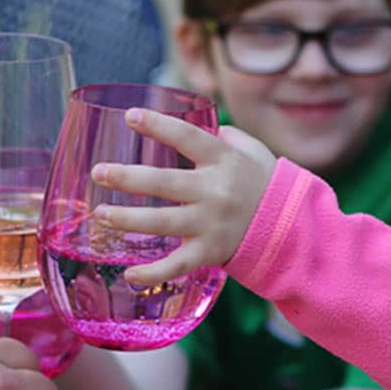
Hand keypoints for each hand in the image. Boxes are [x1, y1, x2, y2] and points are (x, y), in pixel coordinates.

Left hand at [91, 109, 276, 285]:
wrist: (291, 226)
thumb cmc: (262, 182)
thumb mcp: (251, 151)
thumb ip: (222, 136)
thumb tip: (187, 124)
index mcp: (224, 160)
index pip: (187, 138)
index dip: (158, 125)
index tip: (130, 116)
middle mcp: (215, 191)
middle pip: (165, 182)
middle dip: (128, 177)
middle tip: (99, 173)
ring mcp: (211, 224)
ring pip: (162, 222)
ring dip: (127, 219)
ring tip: (101, 214)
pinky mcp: (210, 252)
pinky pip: (177, 265)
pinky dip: (153, 273)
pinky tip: (129, 274)